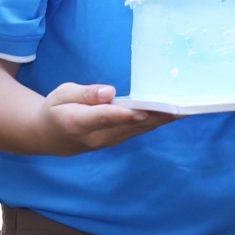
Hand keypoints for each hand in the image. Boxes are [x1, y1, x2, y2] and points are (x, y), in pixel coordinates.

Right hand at [41, 82, 174, 153]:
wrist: (48, 137)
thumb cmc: (55, 109)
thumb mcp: (61, 94)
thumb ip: (85, 93)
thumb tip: (109, 92)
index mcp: (79, 122)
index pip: (105, 117)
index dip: (124, 114)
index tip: (143, 110)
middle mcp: (97, 137)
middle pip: (130, 125)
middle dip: (156, 115)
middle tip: (180, 104)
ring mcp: (109, 142)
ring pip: (140, 129)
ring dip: (163, 119)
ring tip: (186, 108)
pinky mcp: (117, 141)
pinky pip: (140, 131)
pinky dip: (157, 122)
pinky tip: (174, 114)